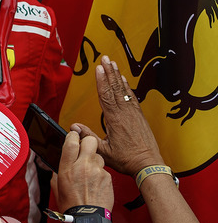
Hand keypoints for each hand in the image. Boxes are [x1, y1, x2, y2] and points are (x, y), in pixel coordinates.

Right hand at [52, 132, 113, 212]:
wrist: (88, 219)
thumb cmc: (71, 205)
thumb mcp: (58, 186)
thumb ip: (58, 171)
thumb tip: (58, 164)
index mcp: (67, 167)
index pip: (71, 141)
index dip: (73, 136)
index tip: (73, 136)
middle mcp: (83, 166)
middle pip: (90, 141)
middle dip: (88, 142)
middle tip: (85, 148)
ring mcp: (98, 171)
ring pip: (98, 156)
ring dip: (94, 161)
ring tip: (89, 173)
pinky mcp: (108, 178)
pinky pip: (104, 170)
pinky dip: (100, 174)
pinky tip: (95, 184)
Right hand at [71, 55, 164, 176]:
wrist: (148, 164)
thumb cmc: (127, 160)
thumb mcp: (104, 151)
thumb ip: (88, 137)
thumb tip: (74, 126)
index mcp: (115, 120)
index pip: (106, 96)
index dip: (101, 81)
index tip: (98, 68)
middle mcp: (125, 113)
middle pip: (115, 88)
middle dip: (109, 72)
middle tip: (105, 58)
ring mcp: (133, 113)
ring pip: (123, 91)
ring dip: (117, 76)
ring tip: (112, 63)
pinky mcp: (139, 116)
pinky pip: (132, 97)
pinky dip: (127, 87)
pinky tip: (124, 80)